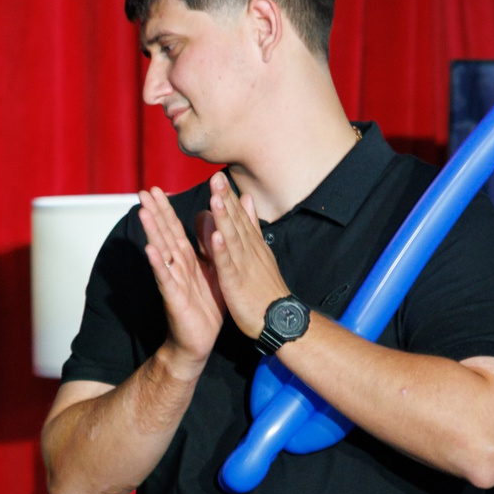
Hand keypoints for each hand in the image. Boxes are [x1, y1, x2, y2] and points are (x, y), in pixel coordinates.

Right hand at [135, 188, 225, 366]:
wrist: (200, 341)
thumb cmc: (206, 308)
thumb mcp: (213, 271)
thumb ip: (210, 247)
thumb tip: (210, 222)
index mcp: (187, 260)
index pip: (174, 229)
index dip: (166, 209)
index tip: (157, 189)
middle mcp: (176, 267)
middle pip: (164, 235)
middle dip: (155, 213)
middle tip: (143, 191)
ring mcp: (173, 282)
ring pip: (162, 252)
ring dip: (152, 232)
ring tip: (143, 212)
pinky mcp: (174, 298)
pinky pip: (165, 279)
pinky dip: (157, 264)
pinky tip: (150, 250)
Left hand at [200, 170, 290, 344]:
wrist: (278, 318)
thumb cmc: (265, 288)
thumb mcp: (260, 252)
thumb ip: (251, 226)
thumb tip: (248, 200)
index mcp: (252, 244)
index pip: (239, 216)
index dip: (229, 196)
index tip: (218, 175)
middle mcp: (249, 251)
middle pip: (236, 221)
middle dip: (225, 199)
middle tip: (215, 176)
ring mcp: (244, 266)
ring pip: (233, 238)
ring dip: (224, 218)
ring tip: (215, 198)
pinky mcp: (238, 283)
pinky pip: (230, 265)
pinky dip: (223, 251)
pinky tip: (217, 237)